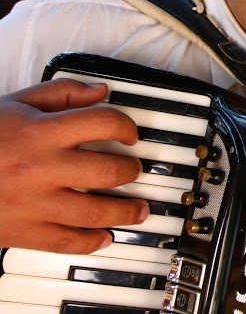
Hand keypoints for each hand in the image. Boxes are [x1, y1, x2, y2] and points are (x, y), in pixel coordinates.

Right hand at [0, 79, 147, 253]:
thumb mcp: (16, 104)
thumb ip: (62, 94)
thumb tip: (101, 92)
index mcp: (41, 132)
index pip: (103, 122)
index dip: (126, 126)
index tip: (130, 134)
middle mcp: (41, 167)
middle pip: (108, 171)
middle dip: (132, 171)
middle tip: (135, 170)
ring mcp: (33, 203)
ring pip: (95, 212)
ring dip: (126, 212)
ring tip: (139, 209)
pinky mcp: (23, 231)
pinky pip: (67, 242)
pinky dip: (92, 242)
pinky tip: (105, 236)